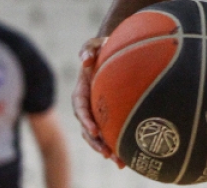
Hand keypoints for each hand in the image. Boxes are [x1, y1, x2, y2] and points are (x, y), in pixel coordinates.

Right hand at [71, 36, 123, 168]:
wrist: (113, 51)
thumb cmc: (103, 47)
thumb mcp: (95, 44)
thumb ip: (89, 48)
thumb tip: (85, 59)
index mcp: (82, 90)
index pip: (81, 107)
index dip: (86, 120)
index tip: (94, 130)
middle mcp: (88, 104)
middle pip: (87, 128)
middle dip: (95, 142)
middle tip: (106, 152)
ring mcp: (97, 111)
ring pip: (98, 135)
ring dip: (105, 148)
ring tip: (118, 161)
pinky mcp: (107, 114)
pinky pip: (110, 132)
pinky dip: (115, 144)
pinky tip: (125, 158)